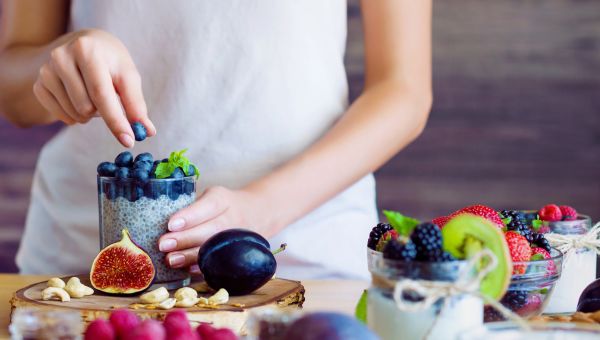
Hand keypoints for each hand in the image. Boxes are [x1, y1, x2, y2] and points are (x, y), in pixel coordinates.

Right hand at [33, 29, 154, 146]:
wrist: (83, 45)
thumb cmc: (110, 62)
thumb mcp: (127, 75)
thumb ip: (136, 104)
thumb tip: (147, 131)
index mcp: (87, 50)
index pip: (102, 94)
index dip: (116, 121)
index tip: (129, 141)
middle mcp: (61, 57)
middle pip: (87, 108)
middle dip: (103, 112)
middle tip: (107, 97)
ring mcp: (46, 71)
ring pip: (75, 114)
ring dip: (90, 114)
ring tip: (93, 94)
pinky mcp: (38, 84)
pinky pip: (62, 116)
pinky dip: (76, 115)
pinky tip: (78, 98)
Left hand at [158, 186, 271, 270]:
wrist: (257, 213)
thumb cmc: (223, 205)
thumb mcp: (212, 197)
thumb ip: (192, 208)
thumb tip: (155, 222)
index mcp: (223, 200)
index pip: (208, 206)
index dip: (190, 216)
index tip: (171, 224)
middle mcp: (233, 218)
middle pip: (210, 229)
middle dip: (185, 238)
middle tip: (163, 244)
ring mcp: (237, 238)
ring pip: (215, 248)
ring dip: (191, 256)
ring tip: (170, 260)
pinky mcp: (237, 253)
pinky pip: (220, 262)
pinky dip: (203, 267)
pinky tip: (188, 269)